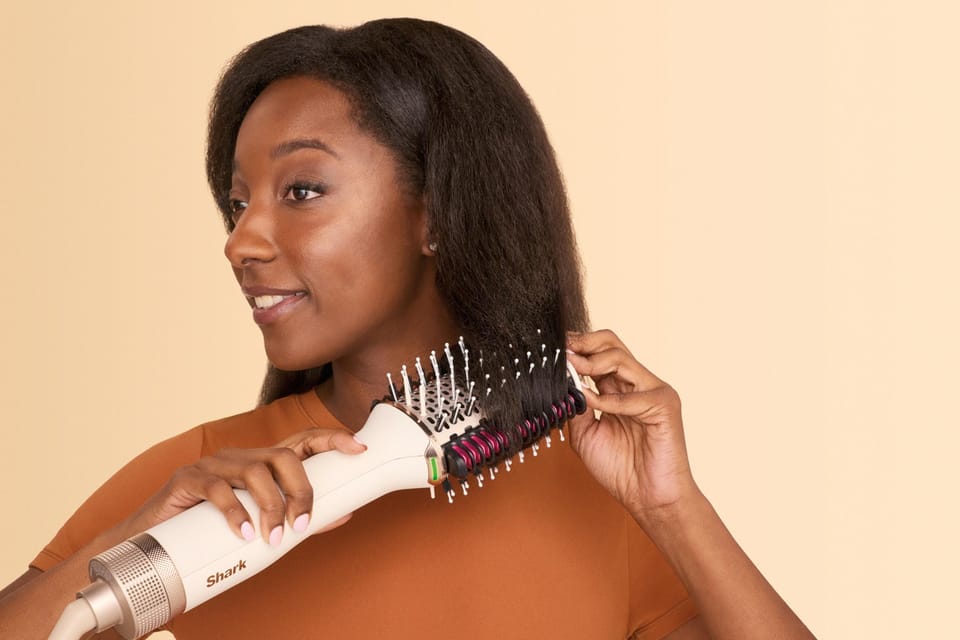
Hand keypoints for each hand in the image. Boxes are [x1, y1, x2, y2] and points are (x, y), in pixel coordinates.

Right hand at [123, 428, 364, 544]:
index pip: (302, 440)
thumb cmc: (212, 532)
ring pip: (255, 471)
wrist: (151, 543)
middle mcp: (240, 457)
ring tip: (272, 538)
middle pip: (283, 456)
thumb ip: (297, 517)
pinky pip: (217, 487)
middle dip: (300, 489)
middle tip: (301, 524)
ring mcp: (213, 464)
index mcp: (260, 464)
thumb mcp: (260, 523)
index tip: (359, 447)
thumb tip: (343, 514)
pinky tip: (244, 532)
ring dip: (270, 506)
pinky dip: (236, 511)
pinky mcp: (187, 478)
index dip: (331, 438)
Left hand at [565, 330, 699, 524]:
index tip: (554, 348)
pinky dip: (609, 399)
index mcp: (619, 389)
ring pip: (621, 358)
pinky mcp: (665, 405)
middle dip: (584, 343)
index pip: (599, 353)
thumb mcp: (585, 433)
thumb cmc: (621, 470)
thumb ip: (576, 407)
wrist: (647, 499)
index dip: (577, 347)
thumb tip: (560, 381)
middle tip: (563, 350)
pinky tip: (594, 404)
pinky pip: (633, 394)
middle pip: (612, 343)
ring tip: (574, 371)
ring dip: (592, 363)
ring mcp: (653, 391)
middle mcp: (637, 385)